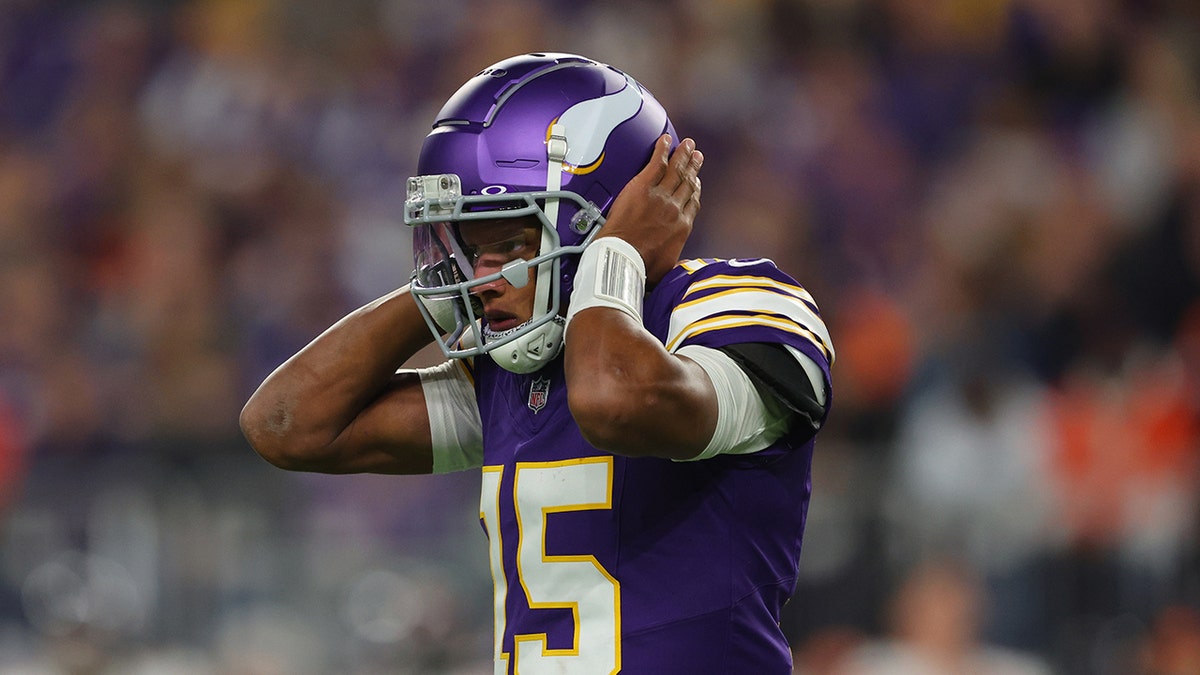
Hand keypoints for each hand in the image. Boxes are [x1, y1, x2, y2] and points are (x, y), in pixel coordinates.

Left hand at [598, 134, 702, 284]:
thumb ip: (674, 263)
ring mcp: (660, 195)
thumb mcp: (666, 270)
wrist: (623, 257)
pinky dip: (663, 149)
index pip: (692, 203)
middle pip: (687, 182)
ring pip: (676, 169)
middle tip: (697, 156)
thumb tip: (677, 270)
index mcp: (681, 227)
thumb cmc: (640, 267)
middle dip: (693, 167)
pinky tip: (666, 140)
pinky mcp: (644, 186)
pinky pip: (657, 162)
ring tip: (688, 145)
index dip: (695, 189)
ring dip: (683, 155)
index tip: (696, 183)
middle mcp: (675, 208)